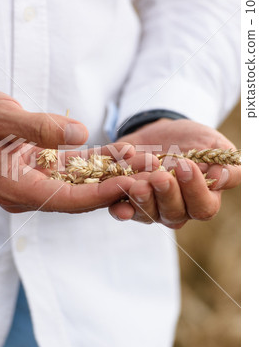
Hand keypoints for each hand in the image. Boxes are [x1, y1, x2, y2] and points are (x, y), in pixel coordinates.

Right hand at [0, 89, 147, 212]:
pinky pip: (74, 168)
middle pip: (81, 195)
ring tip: (147, 163)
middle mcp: (29, 191)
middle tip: (153, 177)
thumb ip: (39, 127)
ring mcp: (37, 181)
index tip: (131, 184)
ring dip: (113, 174)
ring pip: (82, 182)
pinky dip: (97, 162)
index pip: (67, 199)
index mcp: (16, 189)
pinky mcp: (42, 167)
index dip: (101, 194)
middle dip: (116, 186)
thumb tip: (79, 133)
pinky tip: (123, 153)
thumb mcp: (2, 116)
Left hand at [109, 119, 240, 226]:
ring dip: (142, 201)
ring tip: (138, 185)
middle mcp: (175, 209)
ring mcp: (150, 207)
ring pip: (147, 213)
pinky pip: (122, 209)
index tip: (186, 166)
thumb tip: (219, 177)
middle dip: (166, 195)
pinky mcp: (126, 200)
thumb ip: (226, 165)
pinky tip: (118, 207)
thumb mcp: (215, 146)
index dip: (195, 190)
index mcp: (201, 200)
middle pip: (173, 214)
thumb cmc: (194, 141)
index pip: (202, 207)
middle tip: (160, 177)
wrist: (162, 132)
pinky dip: (119, 209)